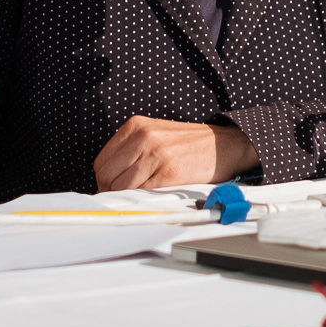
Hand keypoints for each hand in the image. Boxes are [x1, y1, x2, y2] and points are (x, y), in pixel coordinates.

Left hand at [93, 117, 257, 190]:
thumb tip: (109, 177)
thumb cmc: (190, 143)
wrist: (223, 145)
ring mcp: (156, 154)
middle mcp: (143, 137)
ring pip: (122, 187)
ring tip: (140, 198)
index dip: (104, 180)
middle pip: (107, 175)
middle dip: (111, 191)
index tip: (112, 188)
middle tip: (124, 197)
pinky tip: (151, 198)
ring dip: (127, 198)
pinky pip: (142, 193)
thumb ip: (132, 150)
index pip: (102, 161)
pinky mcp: (169, 172)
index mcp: (136, 126)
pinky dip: (143, 200)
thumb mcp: (156, 134)